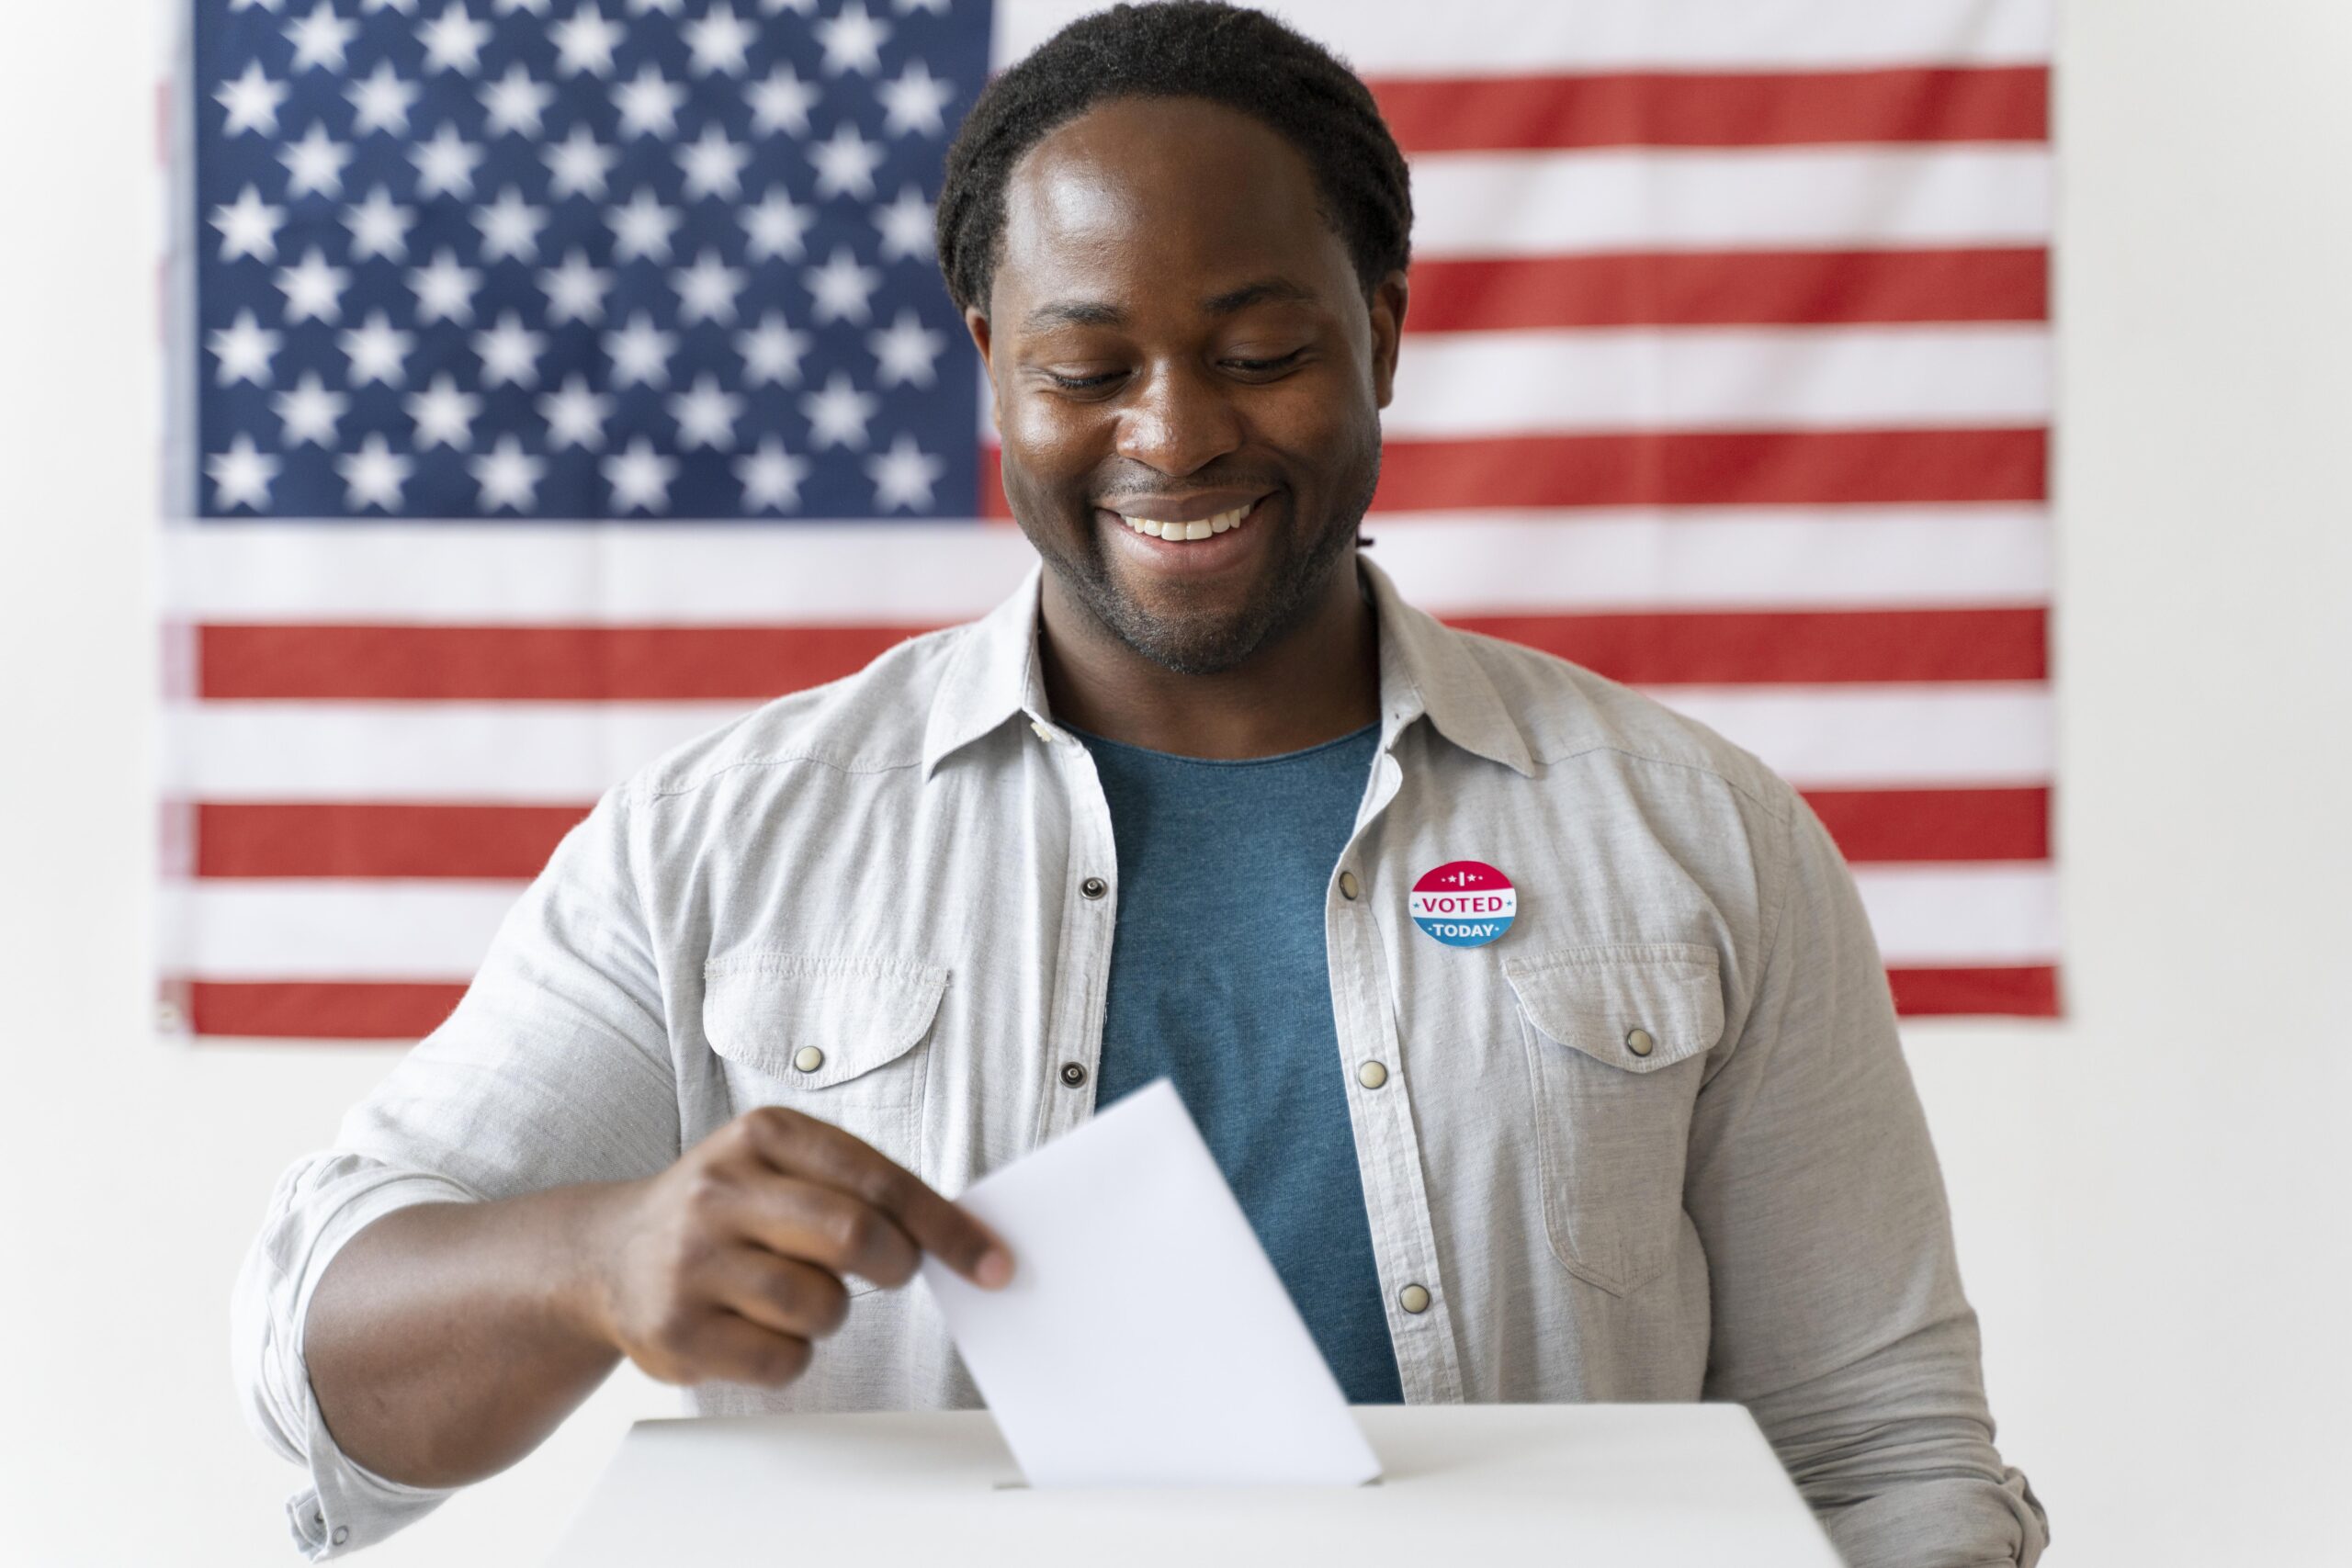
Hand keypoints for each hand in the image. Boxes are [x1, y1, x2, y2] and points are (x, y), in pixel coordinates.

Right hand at [586, 1107, 1012, 1387]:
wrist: (607, 1254)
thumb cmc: (724, 1210)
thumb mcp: (779, 1164)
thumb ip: (857, 1185)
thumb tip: (959, 1233)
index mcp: (762, 1134)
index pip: (879, 1180)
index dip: (946, 1227)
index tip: (993, 1262)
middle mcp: (721, 1189)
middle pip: (855, 1235)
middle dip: (896, 1264)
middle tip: (894, 1273)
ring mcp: (693, 1261)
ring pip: (821, 1305)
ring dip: (829, 1313)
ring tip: (793, 1293)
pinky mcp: (677, 1329)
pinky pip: (782, 1360)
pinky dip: (791, 1354)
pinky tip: (756, 1328)